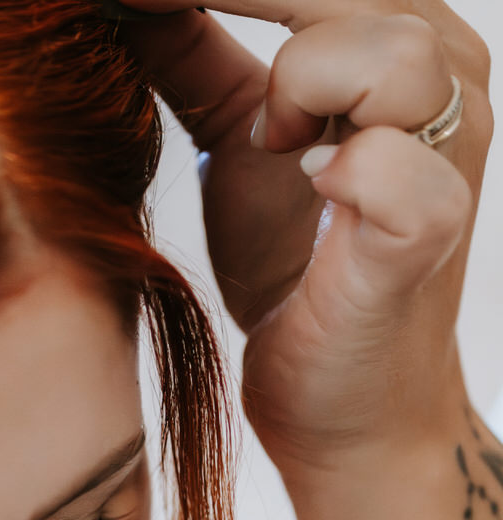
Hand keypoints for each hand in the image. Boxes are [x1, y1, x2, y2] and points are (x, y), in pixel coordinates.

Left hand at [114, 1, 491, 484]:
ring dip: (300, 84)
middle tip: (139, 7)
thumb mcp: (232, 142)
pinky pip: (391, 167)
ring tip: (272, 146)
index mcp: (407, 38)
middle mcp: (448, 78)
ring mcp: (451, 156)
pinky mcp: (429, 235)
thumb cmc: (293, 272)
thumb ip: (193, 55)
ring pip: (388, 50)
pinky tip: (312, 186)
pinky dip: (344, 170)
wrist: (337, 409)